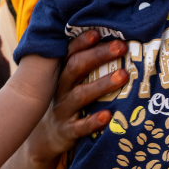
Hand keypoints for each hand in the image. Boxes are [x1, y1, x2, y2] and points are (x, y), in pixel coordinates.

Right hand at [0, 30, 130, 168]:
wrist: (45, 137)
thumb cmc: (66, 100)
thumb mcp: (69, 81)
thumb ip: (85, 63)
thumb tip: (115, 38)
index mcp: (61, 73)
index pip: (70, 51)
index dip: (82, 41)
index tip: (98, 31)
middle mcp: (59, 88)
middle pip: (75, 68)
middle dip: (98, 55)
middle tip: (120, 46)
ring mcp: (62, 110)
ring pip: (80, 95)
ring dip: (102, 84)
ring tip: (123, 76)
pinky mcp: (67, 131)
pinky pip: (80, 127)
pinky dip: (93, 122)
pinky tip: (108, 116)